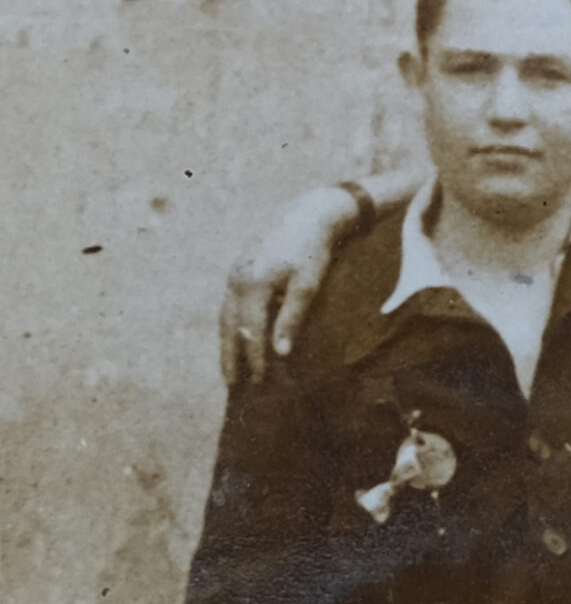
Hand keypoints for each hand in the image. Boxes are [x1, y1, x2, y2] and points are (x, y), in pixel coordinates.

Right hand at [219, 187, 360, 384]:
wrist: (307, 217)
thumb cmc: (313, 253)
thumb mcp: (308, 287)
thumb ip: (292, 319)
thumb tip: (280, 353)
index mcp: (254, 284)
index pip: (251, 332)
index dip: (254, 359)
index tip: (259, 383)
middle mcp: (237, 279)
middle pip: (230, 327)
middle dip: (231, 357)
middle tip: (232, 386)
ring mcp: (234, 273)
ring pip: (225, 316)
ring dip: (226, 344)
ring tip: (228, 369)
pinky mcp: (238, 270)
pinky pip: (228, 305)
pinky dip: (229, 326)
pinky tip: (233, 339)